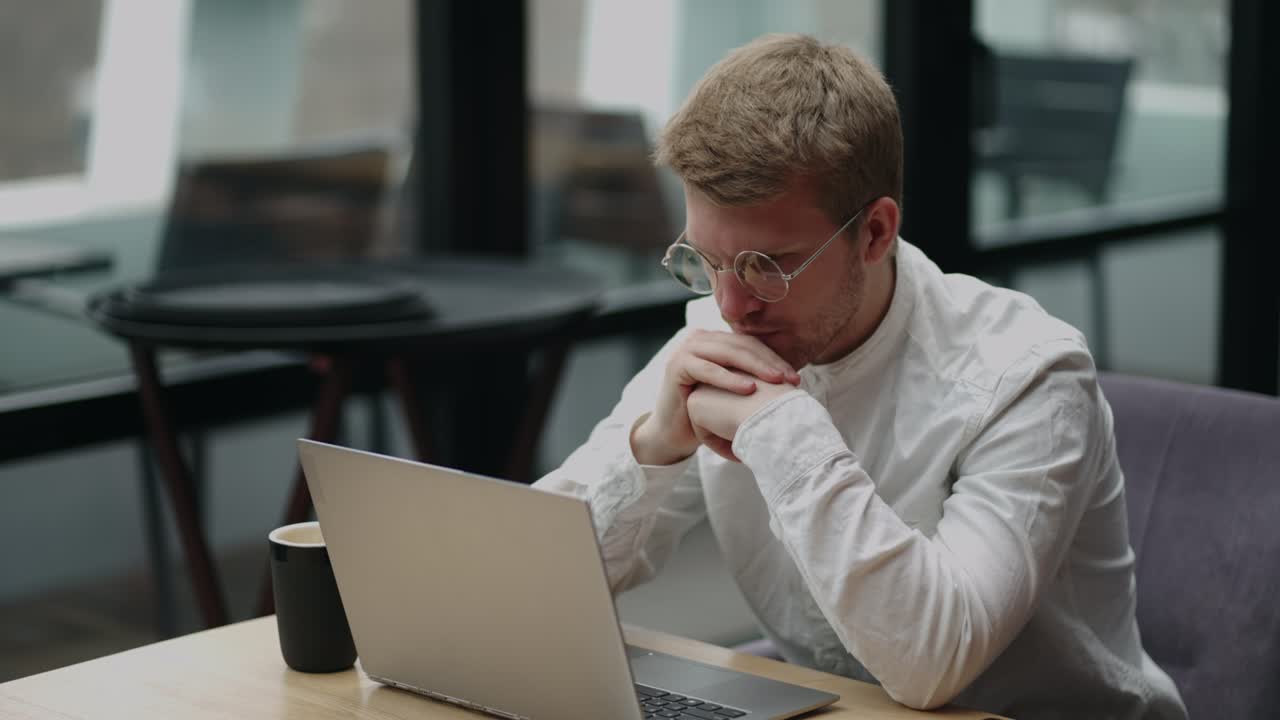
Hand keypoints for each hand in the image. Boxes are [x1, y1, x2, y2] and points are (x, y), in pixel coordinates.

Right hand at [630, 330, 800, 465]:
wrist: (674, 432)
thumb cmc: (706, 412)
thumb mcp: (731, 390)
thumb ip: (750, 376)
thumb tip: (789, 377)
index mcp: (715, 341)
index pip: (750, 343)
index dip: (774, 358)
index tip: (795, 378)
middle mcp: (700, 339)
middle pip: (742, 345)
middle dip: (769, 362)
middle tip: (789, 379)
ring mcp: (686, 349)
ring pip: (728, 353)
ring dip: (755, 367)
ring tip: (775, 381)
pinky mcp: (677, 365)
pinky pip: (707, 369)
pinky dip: (729, 378)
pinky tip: (749, 389)